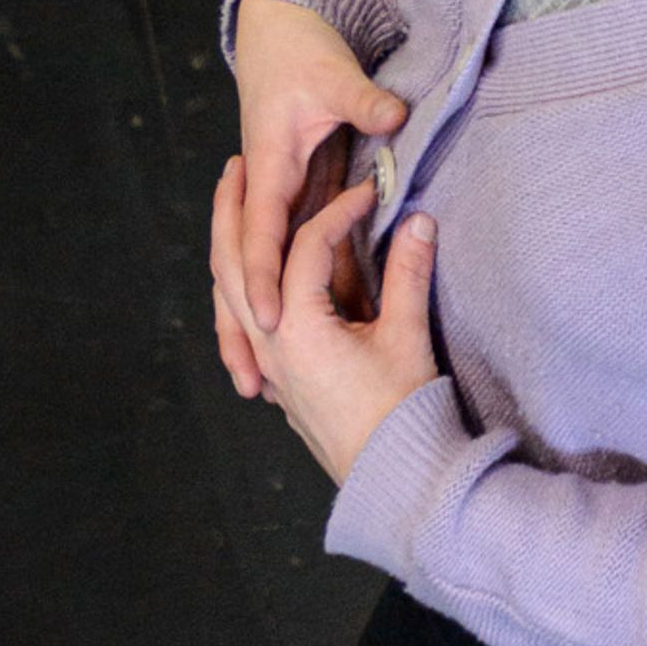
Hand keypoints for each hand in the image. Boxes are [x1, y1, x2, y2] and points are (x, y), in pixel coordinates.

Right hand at [211, 0, 408, 399]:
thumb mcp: (336, 76)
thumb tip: (395, 116)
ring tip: (252, 383)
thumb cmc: (302, 52)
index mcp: (267, 164)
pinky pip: (263, 258)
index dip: (264, 278)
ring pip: (243, 271)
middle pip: (238, 268)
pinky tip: (271, 339)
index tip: (270, 321)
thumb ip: (366, 101)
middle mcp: (259, 187)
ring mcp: (263, 195)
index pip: (262, 231)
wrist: (275, 30)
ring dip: (243, 323)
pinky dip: (260, 298)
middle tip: (253, 383)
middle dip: (242, 325)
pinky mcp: (274, 195)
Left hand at [254, 181, 447, 490]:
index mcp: (297, 329)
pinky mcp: (276, 381)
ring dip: (227, 250)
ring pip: (227, 296)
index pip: (306, 248)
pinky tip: (248, 280)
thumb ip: (408, 273)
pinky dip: (236, 291)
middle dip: (232, 212)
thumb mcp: (407, 337)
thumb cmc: (402, 413)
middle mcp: (268, 345)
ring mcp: (266, 365)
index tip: (370, 192)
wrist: (394, 478)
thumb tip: (419, 220)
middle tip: (235, 166)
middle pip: (232, 264)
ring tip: (229, 211)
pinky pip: (239, 324)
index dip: (340, 211)